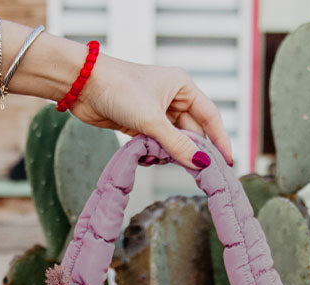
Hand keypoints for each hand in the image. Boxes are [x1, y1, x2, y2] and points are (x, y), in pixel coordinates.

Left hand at [70, 53, 233, 169]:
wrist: (83, 85)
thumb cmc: (120, 90)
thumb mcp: (152, 120)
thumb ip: (177, 145)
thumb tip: (200, 164)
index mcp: (183, 87)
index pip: (210, 117)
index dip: (220, 140)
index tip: (227, 163)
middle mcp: (172, 98)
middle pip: (191, 132)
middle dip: (188, 151)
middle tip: (194, 173)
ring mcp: (156, 112)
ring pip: (173, 141)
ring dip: (168, 154)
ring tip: (156, 157)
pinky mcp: (140, 124)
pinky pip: (157, 144)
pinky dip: (154, 154)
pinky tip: (146, 157)